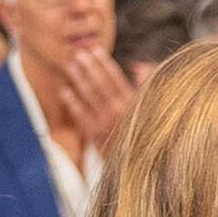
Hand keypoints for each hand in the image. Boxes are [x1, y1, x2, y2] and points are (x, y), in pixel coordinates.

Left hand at [35, 42, 141, 159]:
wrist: (141, 166)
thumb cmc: (147, 134)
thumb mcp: (152, 109)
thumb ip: (145, 86)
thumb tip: (139, 65)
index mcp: (133, 103)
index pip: (116, 78)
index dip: (104, 62)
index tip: (95, 49)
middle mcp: (119, 112)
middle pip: (100, 84)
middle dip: (88, 67)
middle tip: (78, 54)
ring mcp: (106, 124)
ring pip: (89, 97)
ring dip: (78, 79)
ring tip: (70, 66)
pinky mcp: (95, 137)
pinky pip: (80, 116)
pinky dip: (72, 103)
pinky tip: (64, 91)